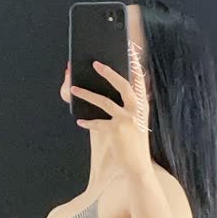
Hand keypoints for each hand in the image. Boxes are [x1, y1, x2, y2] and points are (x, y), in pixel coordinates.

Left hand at [70, 43, 152, 176]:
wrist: (138, 166)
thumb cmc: (136, 142)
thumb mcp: (140, 120)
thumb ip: (136, 103)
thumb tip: (132, 83)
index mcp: (142, 105)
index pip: (140, 80)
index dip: (135, 65)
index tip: (130, 51)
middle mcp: (137, 111)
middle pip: (123, 85)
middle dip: (108, 73)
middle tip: (95, 64)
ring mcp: (127, 121)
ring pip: (105, 102)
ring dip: (87, 94)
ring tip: (73, 88)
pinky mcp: (116, 132)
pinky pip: (98, 123)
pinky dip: (88, 122)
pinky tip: (80, 121)